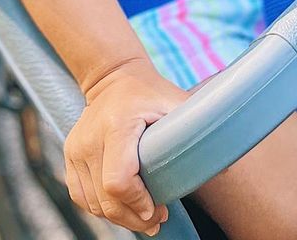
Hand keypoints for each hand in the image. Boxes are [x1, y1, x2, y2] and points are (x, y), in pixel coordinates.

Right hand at [65, 58, 186, 234]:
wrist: (113, 78)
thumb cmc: (149, 92)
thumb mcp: (174, 101)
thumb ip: (198, 126)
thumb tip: (226, 162)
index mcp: (116, 125)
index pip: (118, 181)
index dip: (138, 204)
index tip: (159, 209)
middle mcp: (89, 138)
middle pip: (106, 200)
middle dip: (133, 218)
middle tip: (157, 218)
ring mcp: (76, 148)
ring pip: (93, 204)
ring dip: (119, 217)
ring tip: (143, 213)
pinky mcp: (69, 156)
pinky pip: (81, 197)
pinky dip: (101, 208)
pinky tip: (122, 204)